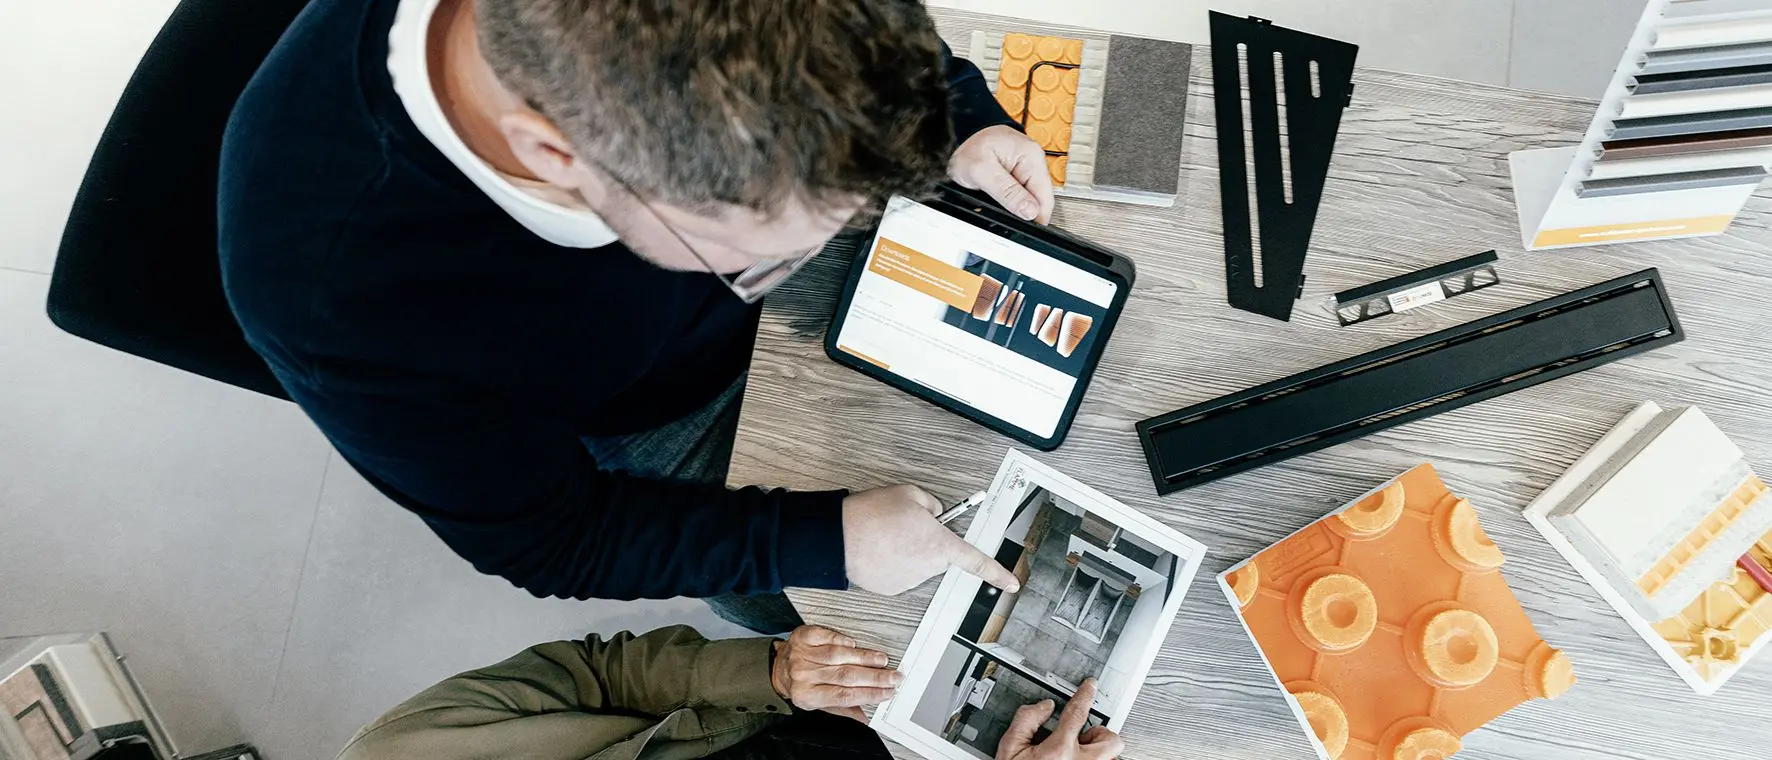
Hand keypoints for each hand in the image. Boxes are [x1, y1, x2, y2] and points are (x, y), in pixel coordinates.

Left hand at [770, 625, 900, 720]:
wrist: (776, 669)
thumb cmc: (802, 687)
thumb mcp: (819, 704)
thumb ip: (844, 709)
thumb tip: (869, 717)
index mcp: (808, 696)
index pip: (844, 696)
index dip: (869, 694)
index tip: (888, 692)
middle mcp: (803, 675)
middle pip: (844, 676)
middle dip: (874, 677)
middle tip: (893, 676)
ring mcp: (802, 654)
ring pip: (838, 656)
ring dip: (863, 657)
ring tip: (881, 660)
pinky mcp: (802, 637)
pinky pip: (825, 637)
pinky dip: (841, 640)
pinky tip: (854, 644)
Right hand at [843, 485, 1020, 595]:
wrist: (838, 537)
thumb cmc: (873, 515)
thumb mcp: (911, 494)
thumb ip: (933, 505)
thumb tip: (935, 514)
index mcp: (940, 545)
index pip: (977, 561)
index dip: (997, 572)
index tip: (1011, 582)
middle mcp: (928, 567)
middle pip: (939, 554)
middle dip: (928, 541)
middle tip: (906, 525)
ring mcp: (909, 580)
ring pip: (917, 562)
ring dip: (907, 550)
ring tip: (886, 535)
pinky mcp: (891, 588)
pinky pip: (899, 572)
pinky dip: (892, 561)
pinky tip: (878, 548)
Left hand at [950, 124, 1055, 223]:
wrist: (959, 137)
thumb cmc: (968, 148)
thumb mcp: (982, 170)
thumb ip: (1007, 192)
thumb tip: (1031, 211)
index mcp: (1032, 158)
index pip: (1045, 198)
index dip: (1034, 218)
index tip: (1019, 226)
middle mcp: (1034, 163)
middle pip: (1039, 201)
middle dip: (1023, 213)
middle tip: (1001, 214)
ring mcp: (1027, 170)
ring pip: (1030, 201)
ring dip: (1016, 208)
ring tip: (996, 203)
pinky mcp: (1019, 176)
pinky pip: (1021, 196)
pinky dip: (1010, 202)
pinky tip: (998, 200)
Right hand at [996, 679, 1123, 759]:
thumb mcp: (1009, 748)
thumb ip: (1025, 721)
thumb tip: (1042, 707)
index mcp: (1059, 751)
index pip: (1078, 713)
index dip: (1085, 695)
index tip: (1090, 687)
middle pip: (1111, 740)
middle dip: (1101, 733)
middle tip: (1085, 735)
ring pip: (1112, 756)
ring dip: (1098, 751)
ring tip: (1079, 755)